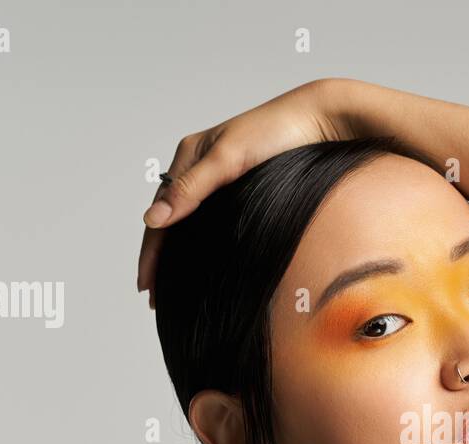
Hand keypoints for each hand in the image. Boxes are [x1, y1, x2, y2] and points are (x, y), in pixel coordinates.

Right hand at [135, 78, 351, 308]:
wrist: (322, 122)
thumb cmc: (277, 132)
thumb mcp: (229, 158)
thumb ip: (191, 188)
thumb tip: (152, 220)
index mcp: (189, 155)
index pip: (159, 210)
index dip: (151, 249)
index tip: (146, 284)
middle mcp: (201, 166)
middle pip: (170, 218)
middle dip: (160, 257)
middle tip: (154, 295)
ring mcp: (223, 179)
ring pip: (191, 221)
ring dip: (179, 252)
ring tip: (173, 285)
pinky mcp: (244, 189)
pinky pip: (214, 220)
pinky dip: (202, 242)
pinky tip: (204, 261)